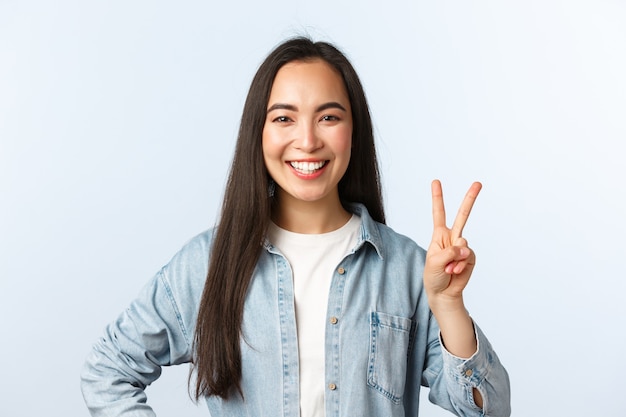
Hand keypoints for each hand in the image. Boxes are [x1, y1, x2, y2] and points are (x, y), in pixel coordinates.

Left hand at [424, 180, 481, 305]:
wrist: (443, 292)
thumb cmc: (433, 276)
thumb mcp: (434, 262)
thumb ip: (449, 252)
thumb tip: (465, 247)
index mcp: (439, 235)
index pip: (438, 213)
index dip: (437, 197)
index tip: (436, 181)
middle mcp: (452, 237)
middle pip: (462, 215)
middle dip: (470, 199)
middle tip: (478, 183)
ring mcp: (462, 247)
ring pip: (463, 243)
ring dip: (454, 260)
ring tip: (448, 269)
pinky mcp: (471, 257)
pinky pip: (468, 257)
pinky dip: (460, 266)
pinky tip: (455, 272)